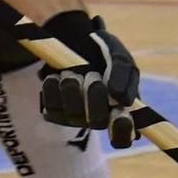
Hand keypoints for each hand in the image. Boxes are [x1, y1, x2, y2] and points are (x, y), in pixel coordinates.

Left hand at [36, 10, 140, 148]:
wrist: (71, 40)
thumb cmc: (101, 52)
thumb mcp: (118, 56)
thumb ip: (124, 74)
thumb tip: (119, 98)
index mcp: (121, 110)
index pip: (124, 136)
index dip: (122, 129)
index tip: (120, 112)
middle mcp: (97, 118)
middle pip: (97, 122)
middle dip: (96, 98)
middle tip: (94, 78)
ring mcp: (75, 116)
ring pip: (74, 112)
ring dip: (74, 88)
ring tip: (74, 73)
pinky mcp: (54, 110)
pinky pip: (52, 105)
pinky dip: (54, 87)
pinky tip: (57, 75)